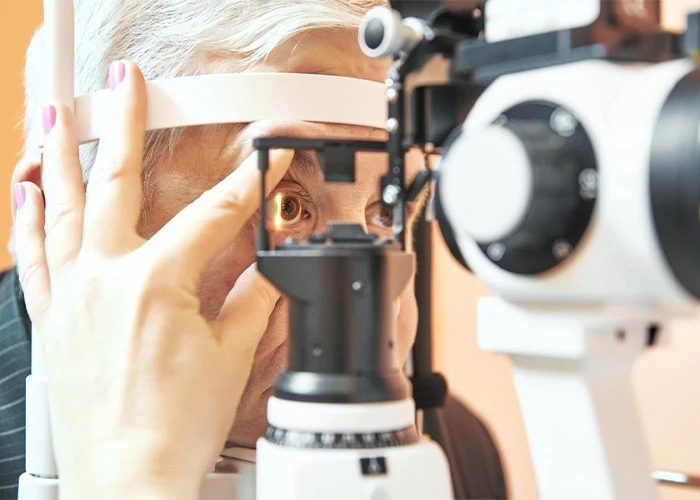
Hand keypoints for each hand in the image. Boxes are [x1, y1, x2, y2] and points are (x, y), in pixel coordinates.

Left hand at [12, 61, 292, 499]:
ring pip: (59, 209)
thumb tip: (274, 267)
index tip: (264, 163)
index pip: (215, 217)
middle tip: (124, 85)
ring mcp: (71, 297)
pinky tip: (25, 192)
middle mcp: (105, 280)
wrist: (127, 482)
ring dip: (60, 157)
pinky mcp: (51, 320)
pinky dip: (27, 218)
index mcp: (157, 284)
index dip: (247, 186)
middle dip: (123, 125)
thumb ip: (255, 300)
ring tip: (56, 116)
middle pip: (117, 185)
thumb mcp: (231, 357)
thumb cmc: (173, 430)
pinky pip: (31, 256)